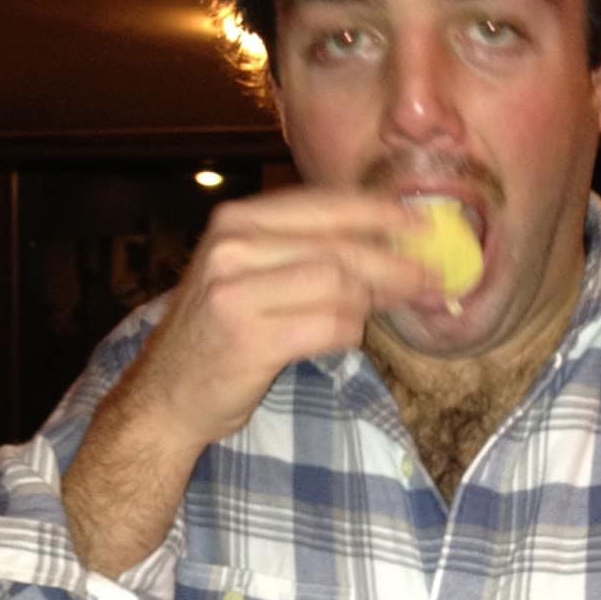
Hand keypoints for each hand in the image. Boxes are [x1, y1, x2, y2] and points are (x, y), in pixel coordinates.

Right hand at [136, 185, 438, 447]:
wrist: (166, 394)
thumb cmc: (218, 335)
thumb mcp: (248, 274)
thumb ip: (303, 253)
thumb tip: (390, 245)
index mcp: (236, 222)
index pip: (324, 205)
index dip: (380, 212)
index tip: (423, 222)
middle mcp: (233, 247)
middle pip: (340, 246)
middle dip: (397, 262)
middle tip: (435, 277)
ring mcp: (236, 291)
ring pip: (340, 285)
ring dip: (375, 302)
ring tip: (394, 309)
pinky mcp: (248, 338)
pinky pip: (329, 327)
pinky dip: (351, 333)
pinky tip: (350, 338)